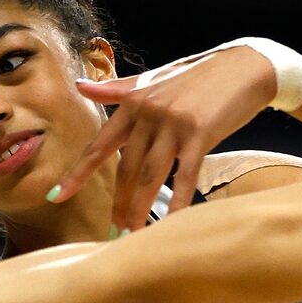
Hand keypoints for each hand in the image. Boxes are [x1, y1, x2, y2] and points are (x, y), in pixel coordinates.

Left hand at [47, 43, 278, 233]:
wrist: (245, 65)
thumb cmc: (199, 76)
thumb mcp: (154, 79)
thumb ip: (116, 89)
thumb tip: (80, 85)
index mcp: (133, 104)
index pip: (99, 145)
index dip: (77, 173)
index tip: (56, 197)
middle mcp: (148, 113)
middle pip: (126, 169)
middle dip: (118, 204)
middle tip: (112, 234)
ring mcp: (173, 123)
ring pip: (150, 176)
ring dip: (139, 209)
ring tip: (132, 237)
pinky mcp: (200, 133)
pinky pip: (185, 175)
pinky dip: (178, 201)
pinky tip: (172, 223)